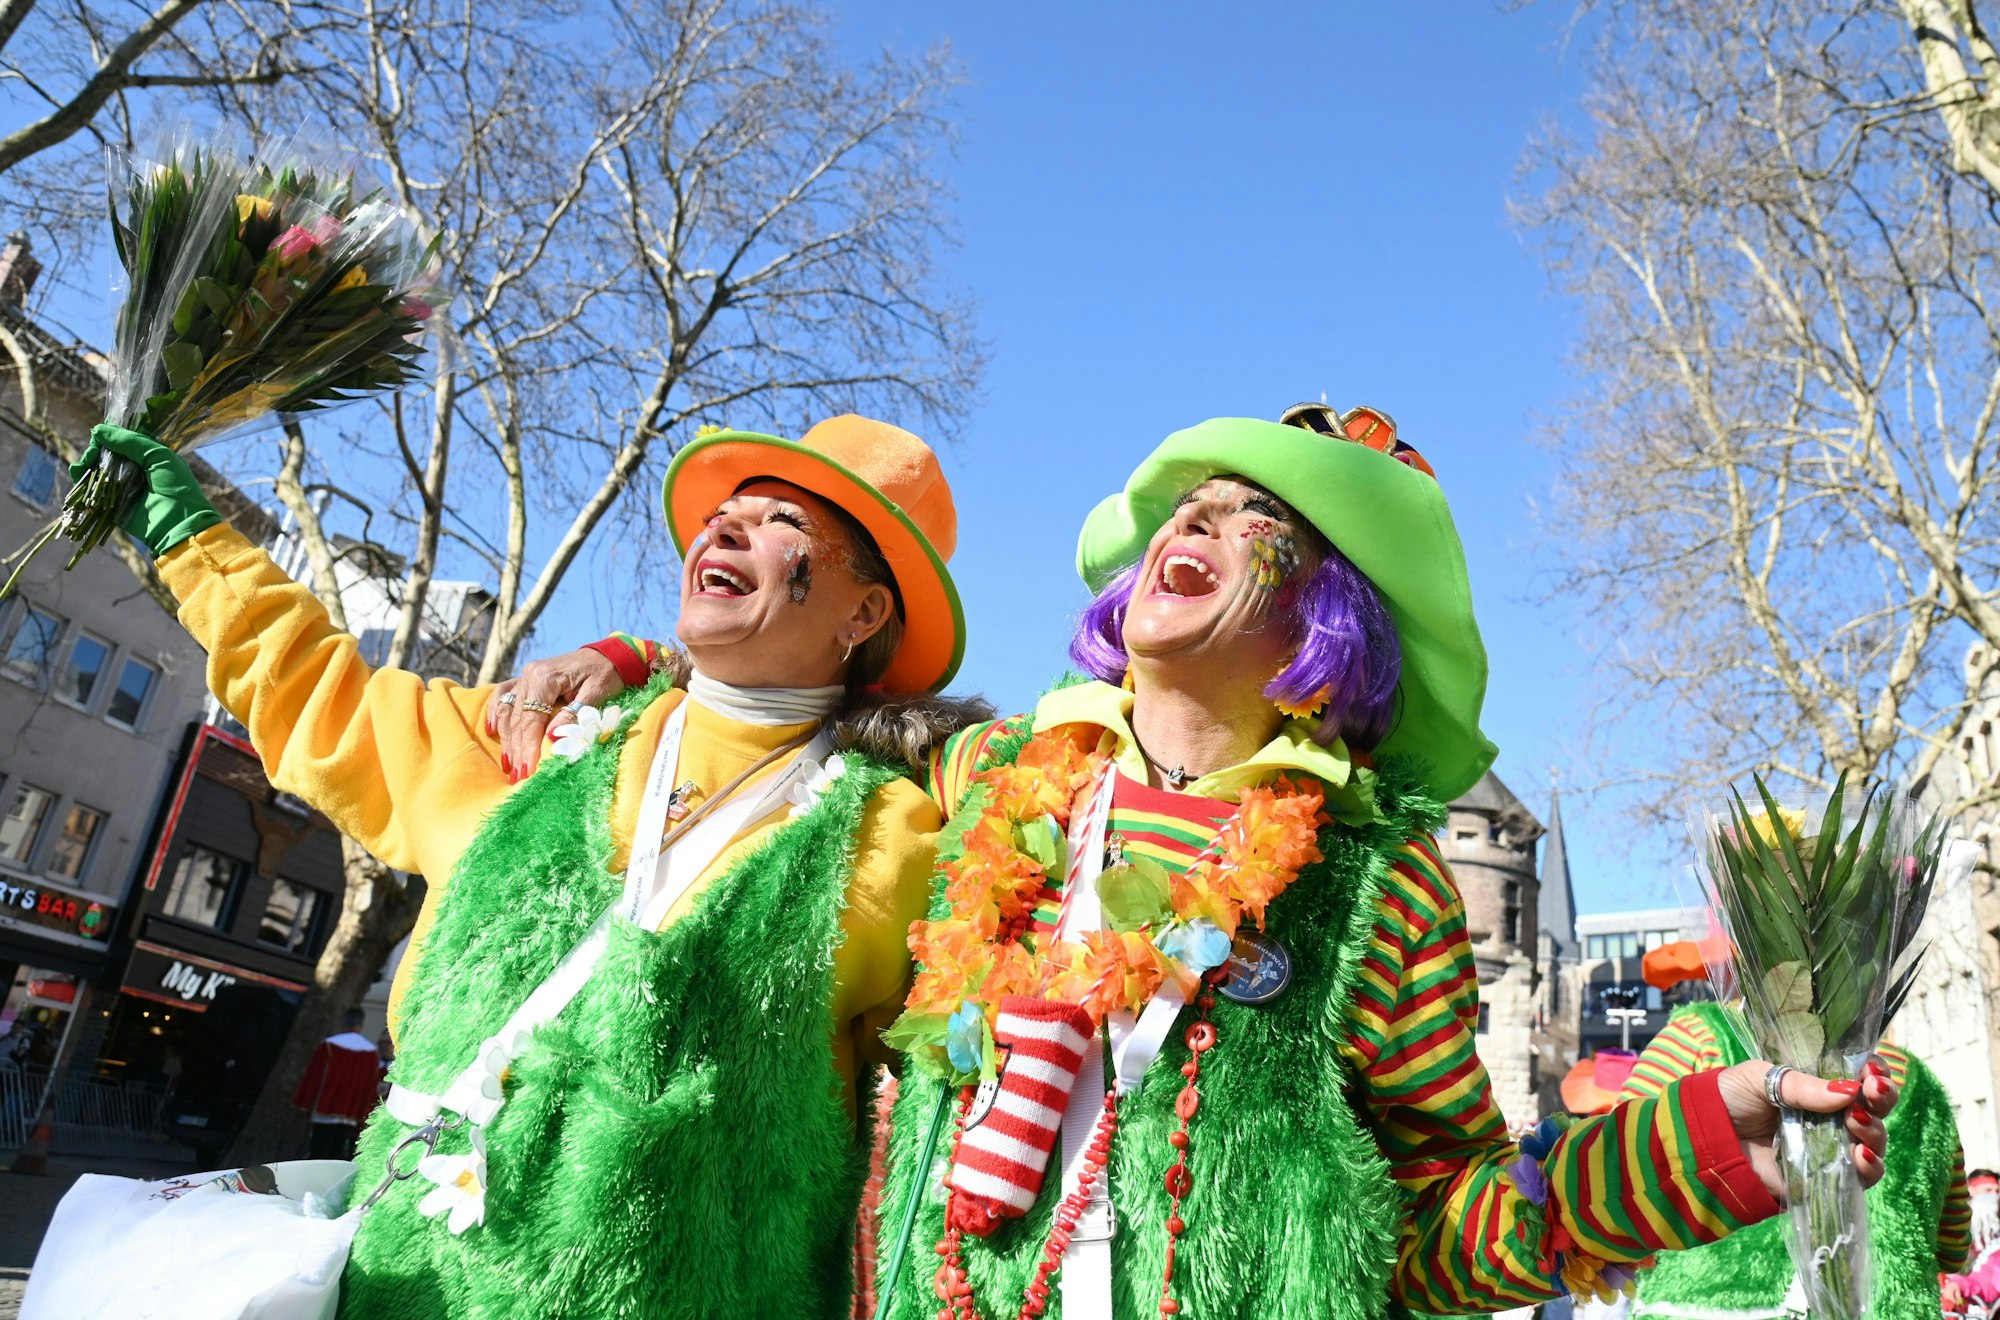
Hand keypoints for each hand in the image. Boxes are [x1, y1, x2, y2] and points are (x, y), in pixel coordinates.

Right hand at [70, 423, 218, 555]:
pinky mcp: (112, 502)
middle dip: (94, 450)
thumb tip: (98, 429)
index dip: (108, 436)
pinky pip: (93, 488)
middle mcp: (134, 468)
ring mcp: (122, 485)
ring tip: (82, 465)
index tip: (99, 437)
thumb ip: (130, 442)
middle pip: (106, 453)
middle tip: (91, 455)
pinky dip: (82, 479)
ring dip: (86, 463)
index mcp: (149, 455)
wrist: (178, 523)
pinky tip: (78, 473)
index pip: (122, 439)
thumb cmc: (175, 486)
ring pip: (97, 468)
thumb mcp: (158, 456)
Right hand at [486, 647, 624, 781]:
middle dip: (517, 750)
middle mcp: (530, 675)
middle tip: (517, 777)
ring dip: (507, 739)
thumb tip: (551, 738)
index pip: (531, 719)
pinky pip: (504, 695)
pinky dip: (497, 712)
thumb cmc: (606, 674)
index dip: (528, 746)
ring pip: (508, 711)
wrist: (609, 654)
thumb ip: (573, 715)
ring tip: (509, 765)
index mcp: (546, 678)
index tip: (528, 770)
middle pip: (517, 719)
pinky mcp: (526, 678)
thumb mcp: (596, 695)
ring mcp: (525, 675)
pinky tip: (492, 731)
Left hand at [1718, 1056, 1896, 1198]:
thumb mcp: (1761, 1078)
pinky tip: (1859, 1156)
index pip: (1859, 1079)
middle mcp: (1831, 1118)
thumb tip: (1849, 1091)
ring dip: (1874, 1132)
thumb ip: (1803, 1086)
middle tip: (1871, 1092)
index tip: (1872, 1071)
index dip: (1874, 1074)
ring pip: (1872, 1144)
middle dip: (1881, 1100)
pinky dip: (1868, 1168)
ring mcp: (1830, 1149)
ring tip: (1857, 1122)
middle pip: (1874, 1110)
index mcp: (1818, 1088)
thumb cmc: (1729, 1099)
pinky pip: (1859, 1179)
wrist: (1703, 1137)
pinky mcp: (1824, 1179)